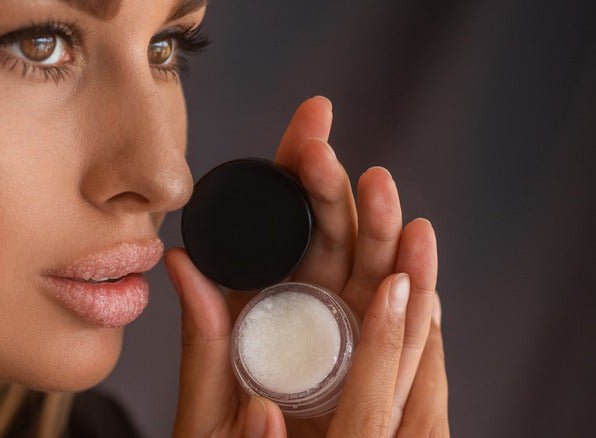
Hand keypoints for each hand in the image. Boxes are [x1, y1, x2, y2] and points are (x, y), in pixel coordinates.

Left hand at [165, 96, 448, 436]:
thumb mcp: (207, 400)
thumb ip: (203, 338)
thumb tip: (178, 261)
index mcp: (268, 305)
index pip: (284, 225)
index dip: (295, 173)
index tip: (308, 126)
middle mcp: (314, 311)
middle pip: (336, 239)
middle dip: (336, 191)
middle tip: (328, 151)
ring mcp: (351, 339)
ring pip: (376, 275)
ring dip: (382, 233)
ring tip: (382, 193)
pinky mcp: (379, 376)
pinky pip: (403, 334)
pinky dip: (415, 295)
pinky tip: (419, 255)